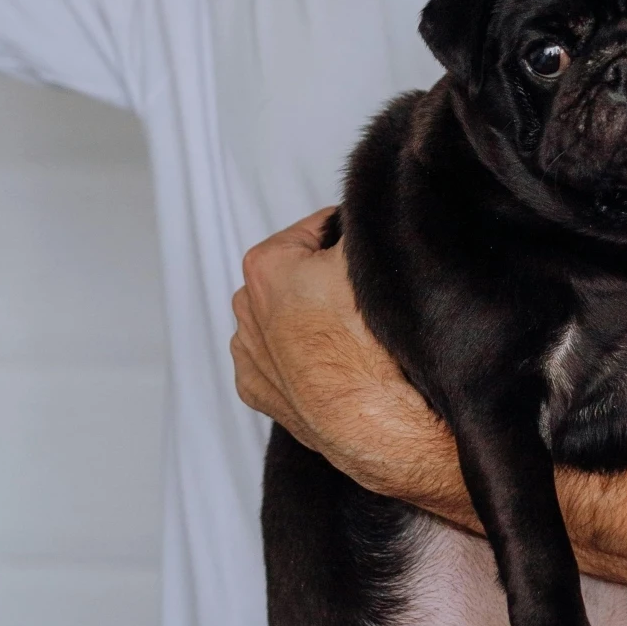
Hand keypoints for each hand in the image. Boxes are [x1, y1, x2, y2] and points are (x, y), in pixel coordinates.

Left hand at [230, 212, 469, 520]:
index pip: (320, 228)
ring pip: (286, 316)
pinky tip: (332, 361)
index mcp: (266, 265)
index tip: (372, 257)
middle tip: (366, 295)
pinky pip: (280, 359)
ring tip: (352, 332)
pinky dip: (301, 357)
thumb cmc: (374, 346)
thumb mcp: (375, 255)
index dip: (352, 238)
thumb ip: (365, 218)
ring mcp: (250, 354)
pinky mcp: (259, 393)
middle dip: (326, 277)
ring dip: (312, 317)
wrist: (380, 425)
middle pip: (298, 272)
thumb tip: (374, 200)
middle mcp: (247, 307)